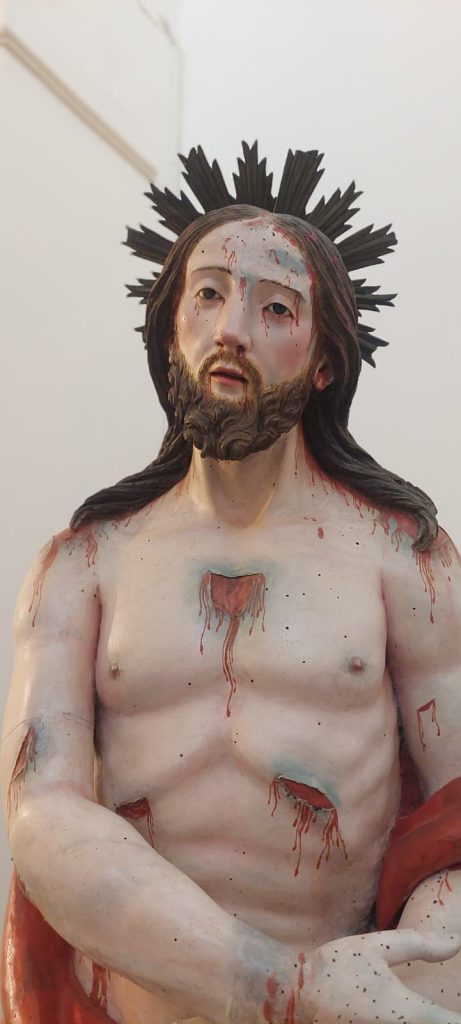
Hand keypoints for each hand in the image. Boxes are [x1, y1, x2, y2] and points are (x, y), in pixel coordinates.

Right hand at [263, 929, 460, 1023]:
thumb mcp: (376, 947)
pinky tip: (387, 1016)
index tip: (451, 1008)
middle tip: (435, 1008)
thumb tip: (456, 943)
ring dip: (420, 1022)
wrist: (291, 995)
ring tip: (411, 1010)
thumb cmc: (335, 967)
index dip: (454, 1015)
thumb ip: (419, 944)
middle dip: (439, 1019)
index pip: (449, 1023)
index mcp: (405, 1012)